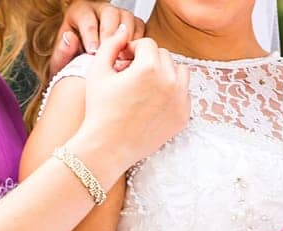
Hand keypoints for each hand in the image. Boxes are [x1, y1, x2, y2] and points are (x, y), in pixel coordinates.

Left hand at [50, 4, 144, 76]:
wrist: (86, 72)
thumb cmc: (73, 65)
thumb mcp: (61, 62)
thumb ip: (62, 52)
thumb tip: (70, 38)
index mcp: (80, 13)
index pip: (87, 19)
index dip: (90, 35)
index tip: (93, 52)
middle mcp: (100, 10)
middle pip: (110, 14)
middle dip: (110, 35)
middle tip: (109, 55)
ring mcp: (117, 16)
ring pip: (126, 18)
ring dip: (126, 38)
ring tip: (121, 58)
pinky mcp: (131, 24)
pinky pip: (139, 26)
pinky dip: (137, 41)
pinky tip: (131, 57)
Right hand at [78, 32, 191, 173]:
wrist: (108, 149)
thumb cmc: (99, 110)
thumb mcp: (98, 70)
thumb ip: (112, 44)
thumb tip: (124, 30)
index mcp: (149, 67)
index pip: (148, 44)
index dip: (133, 50)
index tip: (123, 62)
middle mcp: (169, 82)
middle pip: (164, 56)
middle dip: (148, 61)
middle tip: (132, 75)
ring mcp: (179, 101)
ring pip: (179, 72)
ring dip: (165, 73)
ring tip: (147, 86)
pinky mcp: (182, 117)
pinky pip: (184, 95)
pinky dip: (172, 94)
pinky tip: (154, 102)